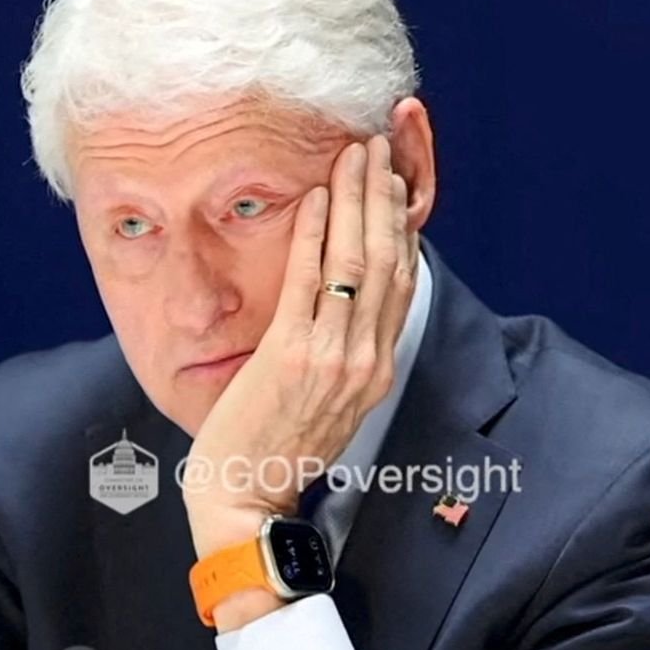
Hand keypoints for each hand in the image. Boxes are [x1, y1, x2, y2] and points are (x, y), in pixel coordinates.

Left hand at [183, 134, 417, 588]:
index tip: (395, 186)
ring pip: (355, 263)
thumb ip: (345, 360)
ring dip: (355, 201)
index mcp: (376, 370)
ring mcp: (331, 357)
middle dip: (383, 199)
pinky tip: (314, 199)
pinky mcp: (291, 354)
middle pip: (385, 262)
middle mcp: (364, 360)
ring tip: (352, 157)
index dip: (400, 228)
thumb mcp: (331, 406)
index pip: (401, 284)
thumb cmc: (278, 452)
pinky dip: (314, 234)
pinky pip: (308, 281)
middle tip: (376, 151)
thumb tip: (345, 317)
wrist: (248, 497)